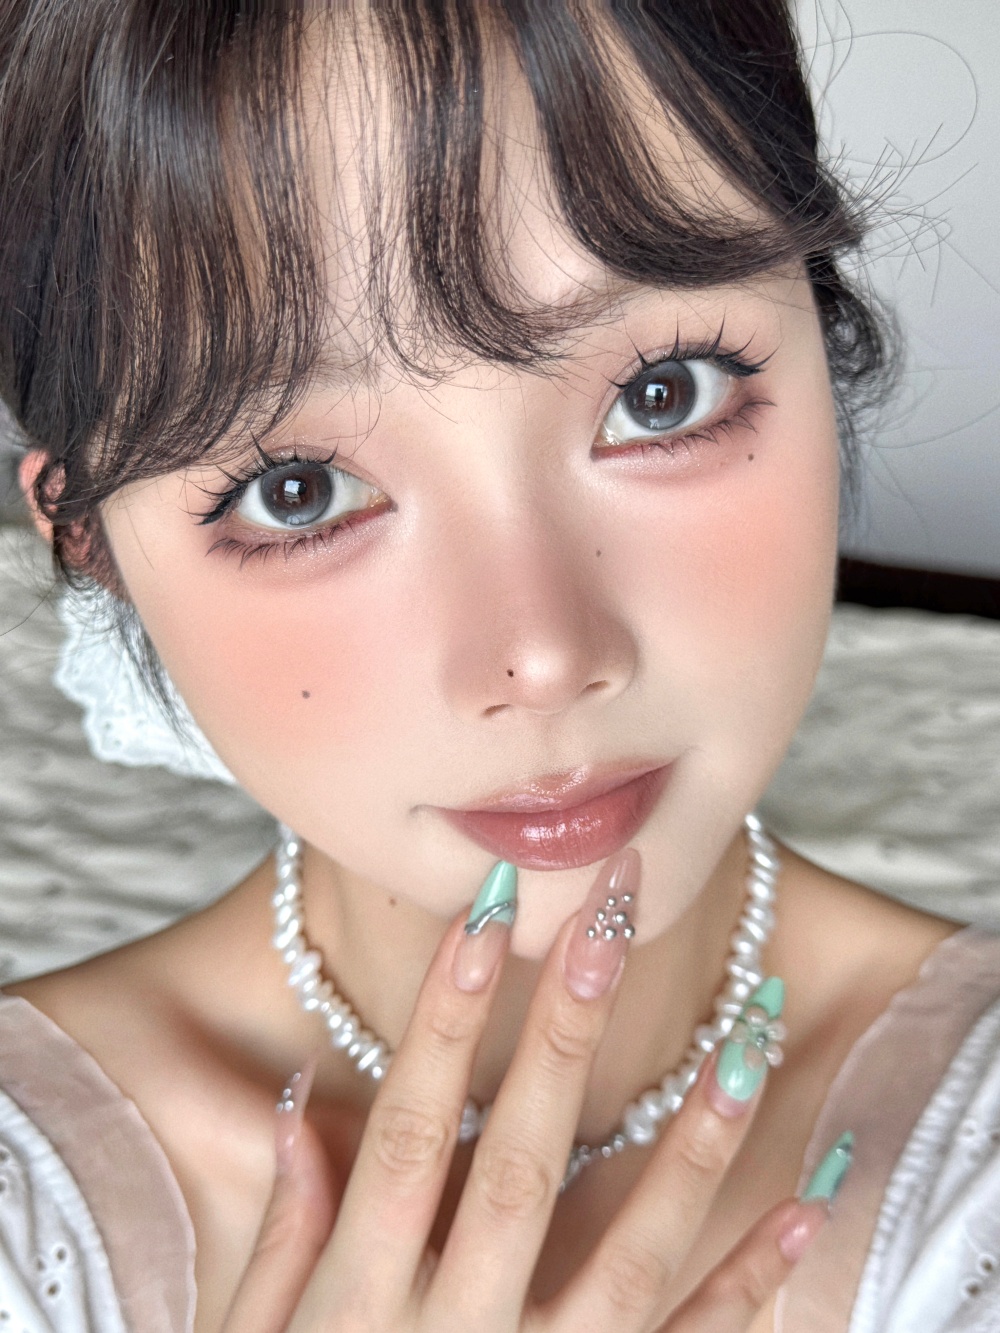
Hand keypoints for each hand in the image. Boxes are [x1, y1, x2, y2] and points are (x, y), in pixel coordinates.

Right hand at [223, 850, 825, 1331]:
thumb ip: (280, 1237)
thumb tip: (301, 1100)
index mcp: (359, 1305)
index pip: (410, 1131)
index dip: (446, 1018)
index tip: (485, 915)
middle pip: (522, 1163)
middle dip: (569, 1031)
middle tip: (613, 918)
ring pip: (629, 1252)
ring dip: (692, 1140)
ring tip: (749, 1036)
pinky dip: (751, 1285)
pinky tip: (803, 1204)